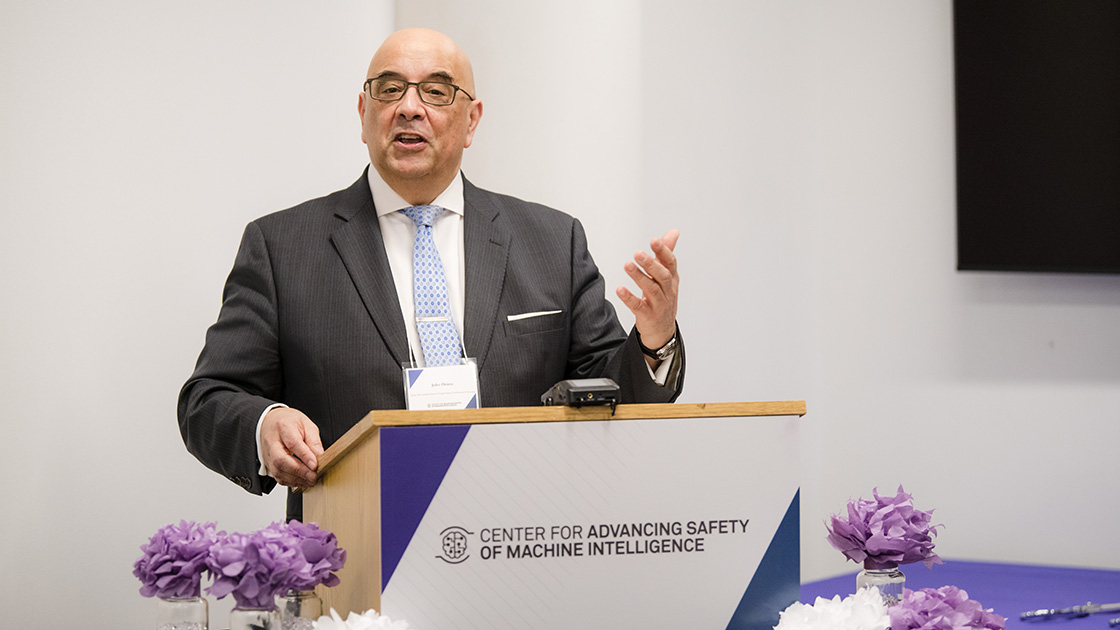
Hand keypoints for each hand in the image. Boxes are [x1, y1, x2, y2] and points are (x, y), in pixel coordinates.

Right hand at [260, 407, 323, 488]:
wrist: (270, 423)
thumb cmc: (289, 422)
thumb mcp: (306, 424)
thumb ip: (313, 440)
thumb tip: (320, 456)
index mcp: (283, 427)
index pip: (292, 443)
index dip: (304, 455)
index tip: (315, 465)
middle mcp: (272, 442)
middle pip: (281, 460)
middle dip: (299, 471)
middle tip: (314, 476)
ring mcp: (268, 455)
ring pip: (278, 471)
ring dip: (296, 479)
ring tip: (311, 480)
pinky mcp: (269, 465)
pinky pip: (278, 477)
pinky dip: (291, 482)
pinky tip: (303, 481)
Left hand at [616, 229, 679, 352]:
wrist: (662, 331)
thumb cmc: (663, 299)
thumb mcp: (666, 276)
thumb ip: (666, 254)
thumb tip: (673, 232)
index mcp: (672, 279)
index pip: (671, 263)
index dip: (664, 251)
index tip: (654, 240)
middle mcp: (668, 292)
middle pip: (662, 276)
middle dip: (651, 264)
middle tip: (637, 253)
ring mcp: (659, 305)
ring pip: (651, 290)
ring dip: (639, 277)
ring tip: (628, 266)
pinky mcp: (648, 317)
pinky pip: (639, 307)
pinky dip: (629, 298)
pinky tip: (620, 289)